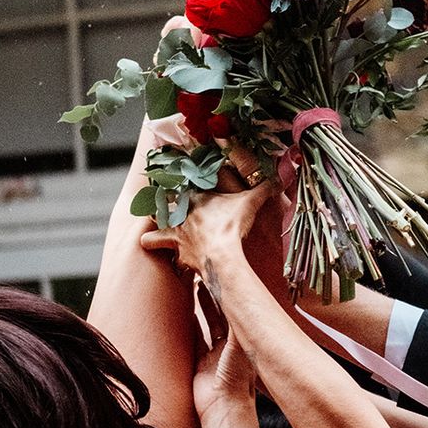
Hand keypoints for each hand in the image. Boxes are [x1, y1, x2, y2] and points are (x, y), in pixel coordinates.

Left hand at [141, 180, 274, 276]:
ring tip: (151, 222)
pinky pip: (155, 242)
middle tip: (162, 195)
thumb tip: (281, 177)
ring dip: (154, 221)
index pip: (186, 181)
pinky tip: (147, 242)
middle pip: (166, 199)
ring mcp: (176, 229)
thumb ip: (264, 189)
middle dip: (164, 198)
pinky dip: (151, 242)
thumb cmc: (233, 226)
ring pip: (157, 221)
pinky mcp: (174, 247)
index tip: (177, 172)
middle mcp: (183, 211)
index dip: (181, 177)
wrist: (222, 255)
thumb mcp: (251, 203)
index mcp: (199, 196)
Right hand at [193, 285, 256, 427]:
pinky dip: (190, 327)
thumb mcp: (239, 347)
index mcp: (243, 341)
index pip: (235, 312)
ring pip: (207, 326)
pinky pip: (194, 341)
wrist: (224, 409)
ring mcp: (215, 355)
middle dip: (214, 298)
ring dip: (202, 308)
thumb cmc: (237, 380)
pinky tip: (185, 312)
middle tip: (205, 277)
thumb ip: (236, 326)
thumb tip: (237, 298)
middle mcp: (230, 346)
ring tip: (195, 288)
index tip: (221, 277)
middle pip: (221, 315)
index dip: (228, 295)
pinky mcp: (200, 364)